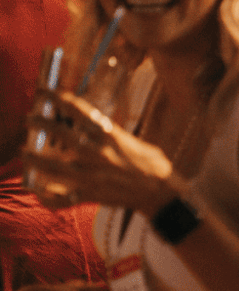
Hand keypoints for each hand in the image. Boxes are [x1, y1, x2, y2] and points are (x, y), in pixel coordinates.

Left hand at [24, 89, 174, 216]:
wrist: (163, 194)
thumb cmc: (155, 167)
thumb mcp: (137, 144)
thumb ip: (116, 137)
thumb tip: (101, 128)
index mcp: (112, 137)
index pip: (82, 113)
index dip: (61, 100)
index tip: (47, 92)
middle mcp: (99, 153)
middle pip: (62, 135)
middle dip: (42, 124)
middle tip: (28, 117)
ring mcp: (93, 175)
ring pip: (54, 166)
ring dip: (35, 159)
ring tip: (24, 152)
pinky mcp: (91, 195)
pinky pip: (63, 198)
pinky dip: (49, 197)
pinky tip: (39, 192)